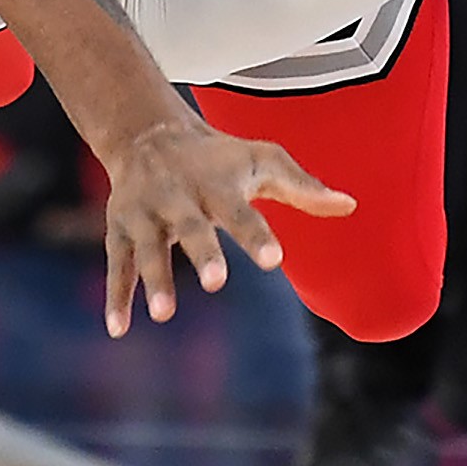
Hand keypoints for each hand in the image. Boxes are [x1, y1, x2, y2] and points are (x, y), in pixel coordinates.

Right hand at [95, 111, 353, 338]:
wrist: (147, 135)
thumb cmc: (218, 158)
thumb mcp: (262, 161)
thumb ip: (303, 187)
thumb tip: (351, 205)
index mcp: (215, 184)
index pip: (239, 210)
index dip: (255, 235)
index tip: (273, 260)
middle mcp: (177, 197)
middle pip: (190, 228)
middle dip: (201, 253)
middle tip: (215, 283)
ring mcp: (144, 214)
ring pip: (148, 248)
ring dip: (154, 279)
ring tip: (165, 314)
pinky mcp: (120, 229)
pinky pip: (118, 264)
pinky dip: (115, 296)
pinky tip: (118, 330)